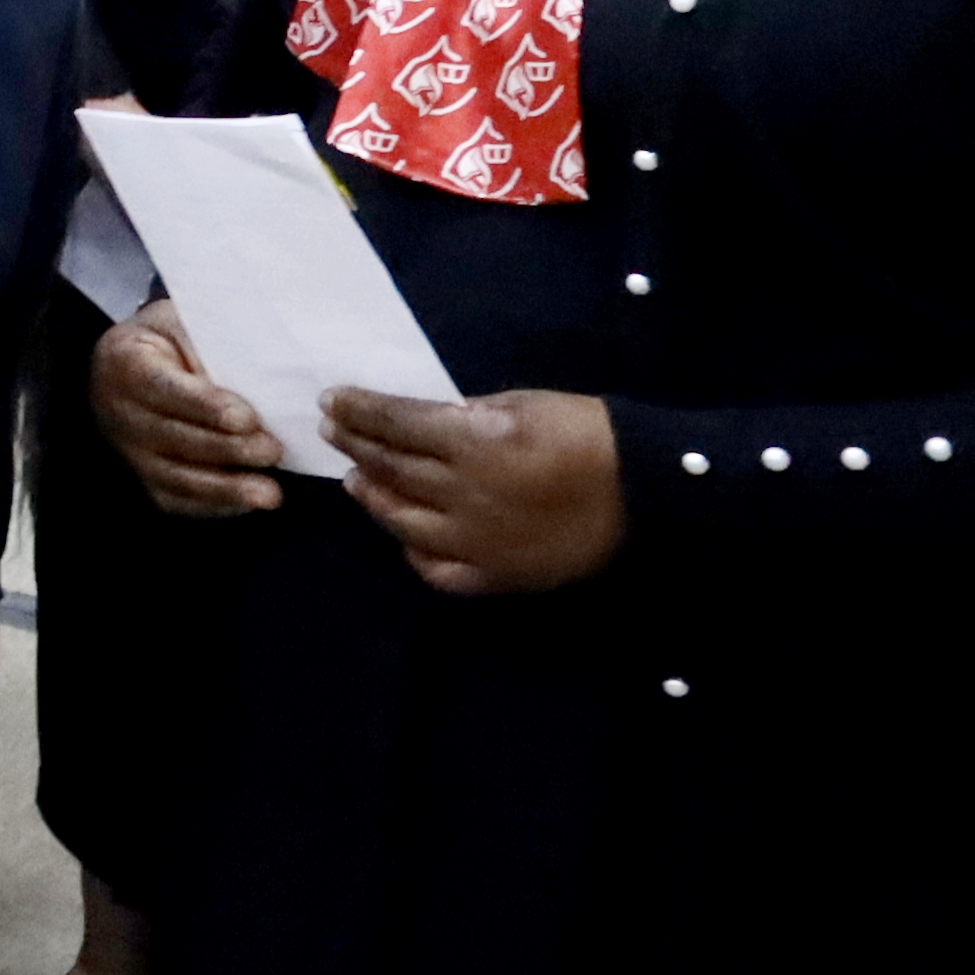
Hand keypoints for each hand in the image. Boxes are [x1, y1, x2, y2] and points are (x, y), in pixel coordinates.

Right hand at [93, 304, 282, 516]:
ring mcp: (128, 449)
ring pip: (174, 477)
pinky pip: (176, 500)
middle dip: (226, 448)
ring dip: (225, 488)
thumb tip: (259, 370)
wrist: (131, 361)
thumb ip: (209, 341)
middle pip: (171, 437)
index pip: (162, 387)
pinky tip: (248, 503)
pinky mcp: (143, 476)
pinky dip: (214, 506)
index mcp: (123, 360)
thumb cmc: (170, 338)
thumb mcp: (183, 321)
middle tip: (273, 450)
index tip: (246, 418)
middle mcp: (117, 409)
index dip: (203, 405)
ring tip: (270, 493)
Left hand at [321, 387, 622, 593]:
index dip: (359, 410)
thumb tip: (425, 420)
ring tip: (357, 480)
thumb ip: (467, 415)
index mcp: (470, 443)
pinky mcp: (493, 575)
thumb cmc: (585, 433)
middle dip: (355, 445)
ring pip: (402, 521)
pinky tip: (404, 537)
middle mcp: (461, 494)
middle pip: (391, 468)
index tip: (332, 400)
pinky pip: (437, 569)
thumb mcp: (522, 403)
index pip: (395, 423)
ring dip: (373, 497)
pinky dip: (415, 552)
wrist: (642, 490)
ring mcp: (473, 540)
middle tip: (333, 431)